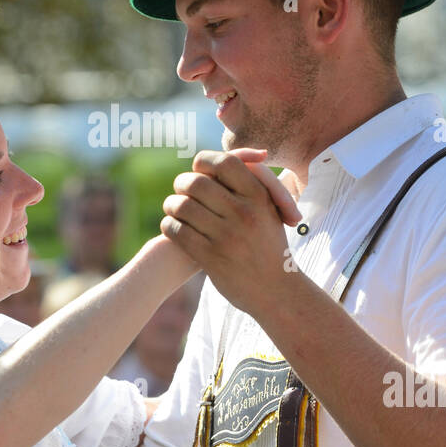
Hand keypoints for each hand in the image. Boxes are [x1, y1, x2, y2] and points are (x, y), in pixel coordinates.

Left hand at [160, 149, 302, 316]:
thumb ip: (255, 180)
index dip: (204, 161)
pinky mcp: (211, 257)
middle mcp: (244, 213)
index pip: (224, 162)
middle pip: (196, 183)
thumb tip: (239, 155)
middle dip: (181, 184)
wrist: (276, 291)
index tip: (198, 170)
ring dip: (171, 205)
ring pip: (182, 206)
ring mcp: (226, 236)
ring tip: (174, 209)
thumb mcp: (271, 209)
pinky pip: (177, 231)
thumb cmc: (270, 245)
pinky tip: (173, 227)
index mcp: (259, 197)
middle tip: (180, 191)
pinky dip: (169, 226)